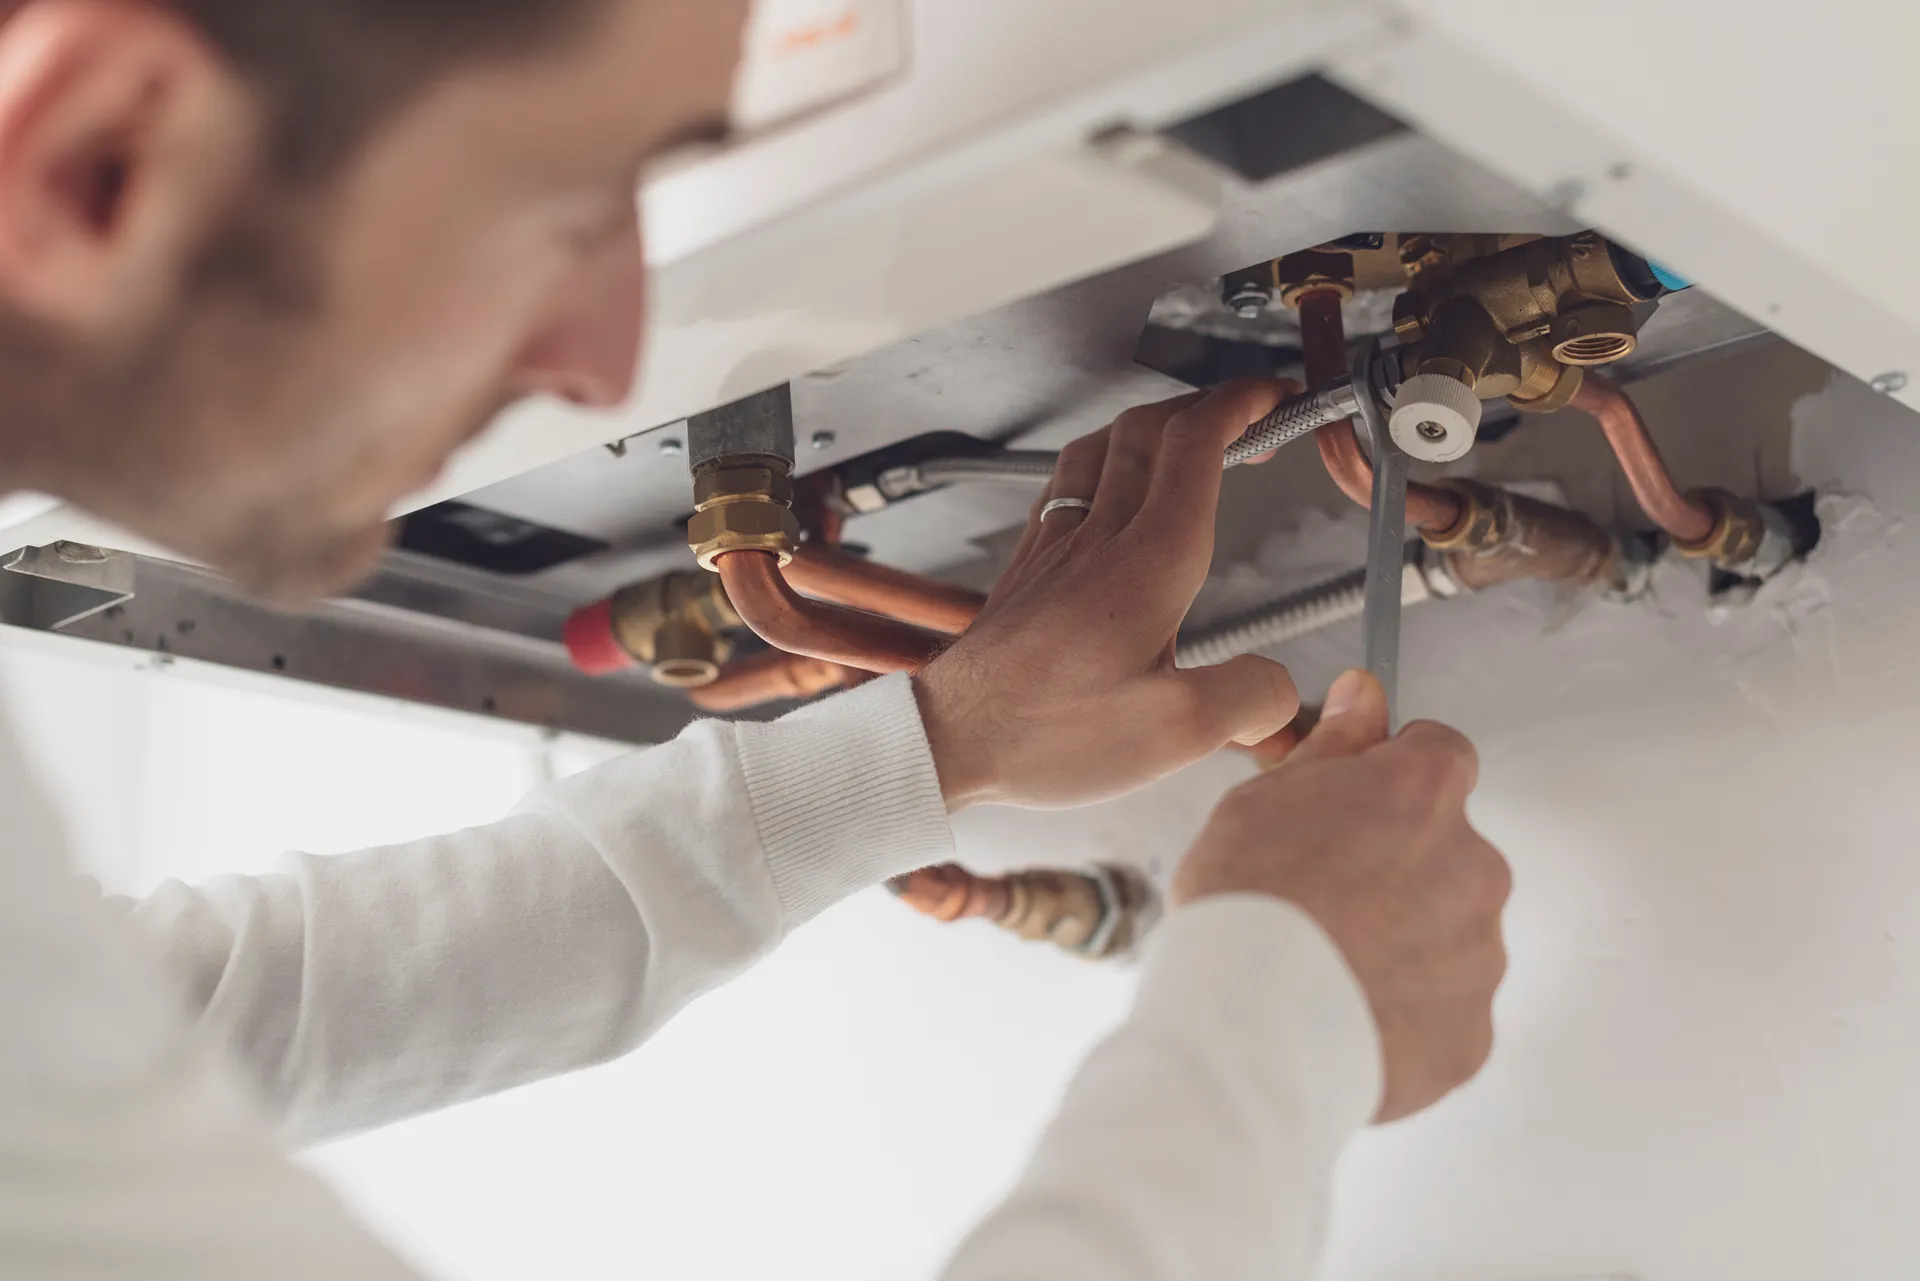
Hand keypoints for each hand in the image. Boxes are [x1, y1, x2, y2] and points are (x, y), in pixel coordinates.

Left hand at [914, 380, 1301, 811]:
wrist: (949, 739)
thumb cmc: (1046, 733)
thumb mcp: (1177, 734)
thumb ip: (1250, 699)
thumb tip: (1281, 691)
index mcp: (1149, 561)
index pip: (1198, 441)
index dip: (1246, 404)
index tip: (1279, 398)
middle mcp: (1099, 537)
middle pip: (1152, 427)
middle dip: (1212, 406)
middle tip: (1253, 421)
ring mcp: (1057, 546)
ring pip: (1103, 446)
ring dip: (1155, 427)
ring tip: (1189, 442)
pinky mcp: (1029, 567)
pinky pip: (1065, 484)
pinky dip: (1104, 463)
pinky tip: (1108, 489)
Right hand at [1170, 670, 1510, 1122]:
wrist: (1246, 1032)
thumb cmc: (1246, 910)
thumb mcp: (1265, 799)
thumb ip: (1334, 747)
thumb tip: (1366, 697)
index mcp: (1423, 794)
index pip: (1440, 754)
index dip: (1392, 777)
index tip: (1356, 804)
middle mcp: (1473, 867)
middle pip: (1446, 851)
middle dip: (1396, 868)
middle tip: (1320, 898)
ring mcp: (1478, 956)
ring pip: (1446, 934)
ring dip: (1402, 941)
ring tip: (1323, 966)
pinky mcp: (1469, 1033)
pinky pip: (1442, 1012)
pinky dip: (1403, 1013)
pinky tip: (1341, 1013)